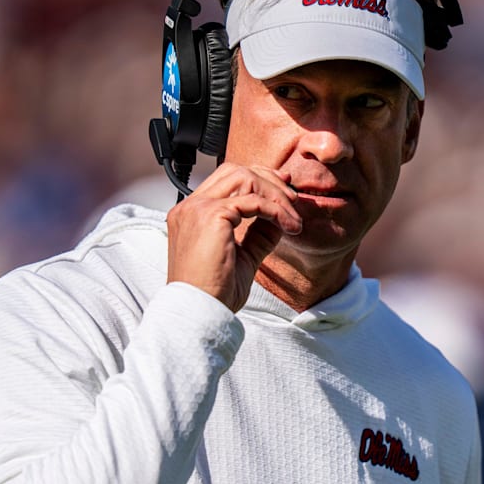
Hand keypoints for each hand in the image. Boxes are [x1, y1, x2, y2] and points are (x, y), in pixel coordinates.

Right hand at [166, 163, 301, 311]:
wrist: (199, 312)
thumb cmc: (214, 294)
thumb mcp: (242, 258)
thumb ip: (257, 235)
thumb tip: (279, 219)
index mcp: (191, 215)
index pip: (225, 180)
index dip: (258, 180)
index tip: (283, 192)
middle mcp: (190, 207)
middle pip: (234, 171)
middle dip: (269, 180)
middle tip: (293, 200)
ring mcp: (197, 209)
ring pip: (244, 177)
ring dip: (274, 194)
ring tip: (292, 217)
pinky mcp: (211, 216)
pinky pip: (254, 200)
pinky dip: (276, 210)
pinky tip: (289, 227)